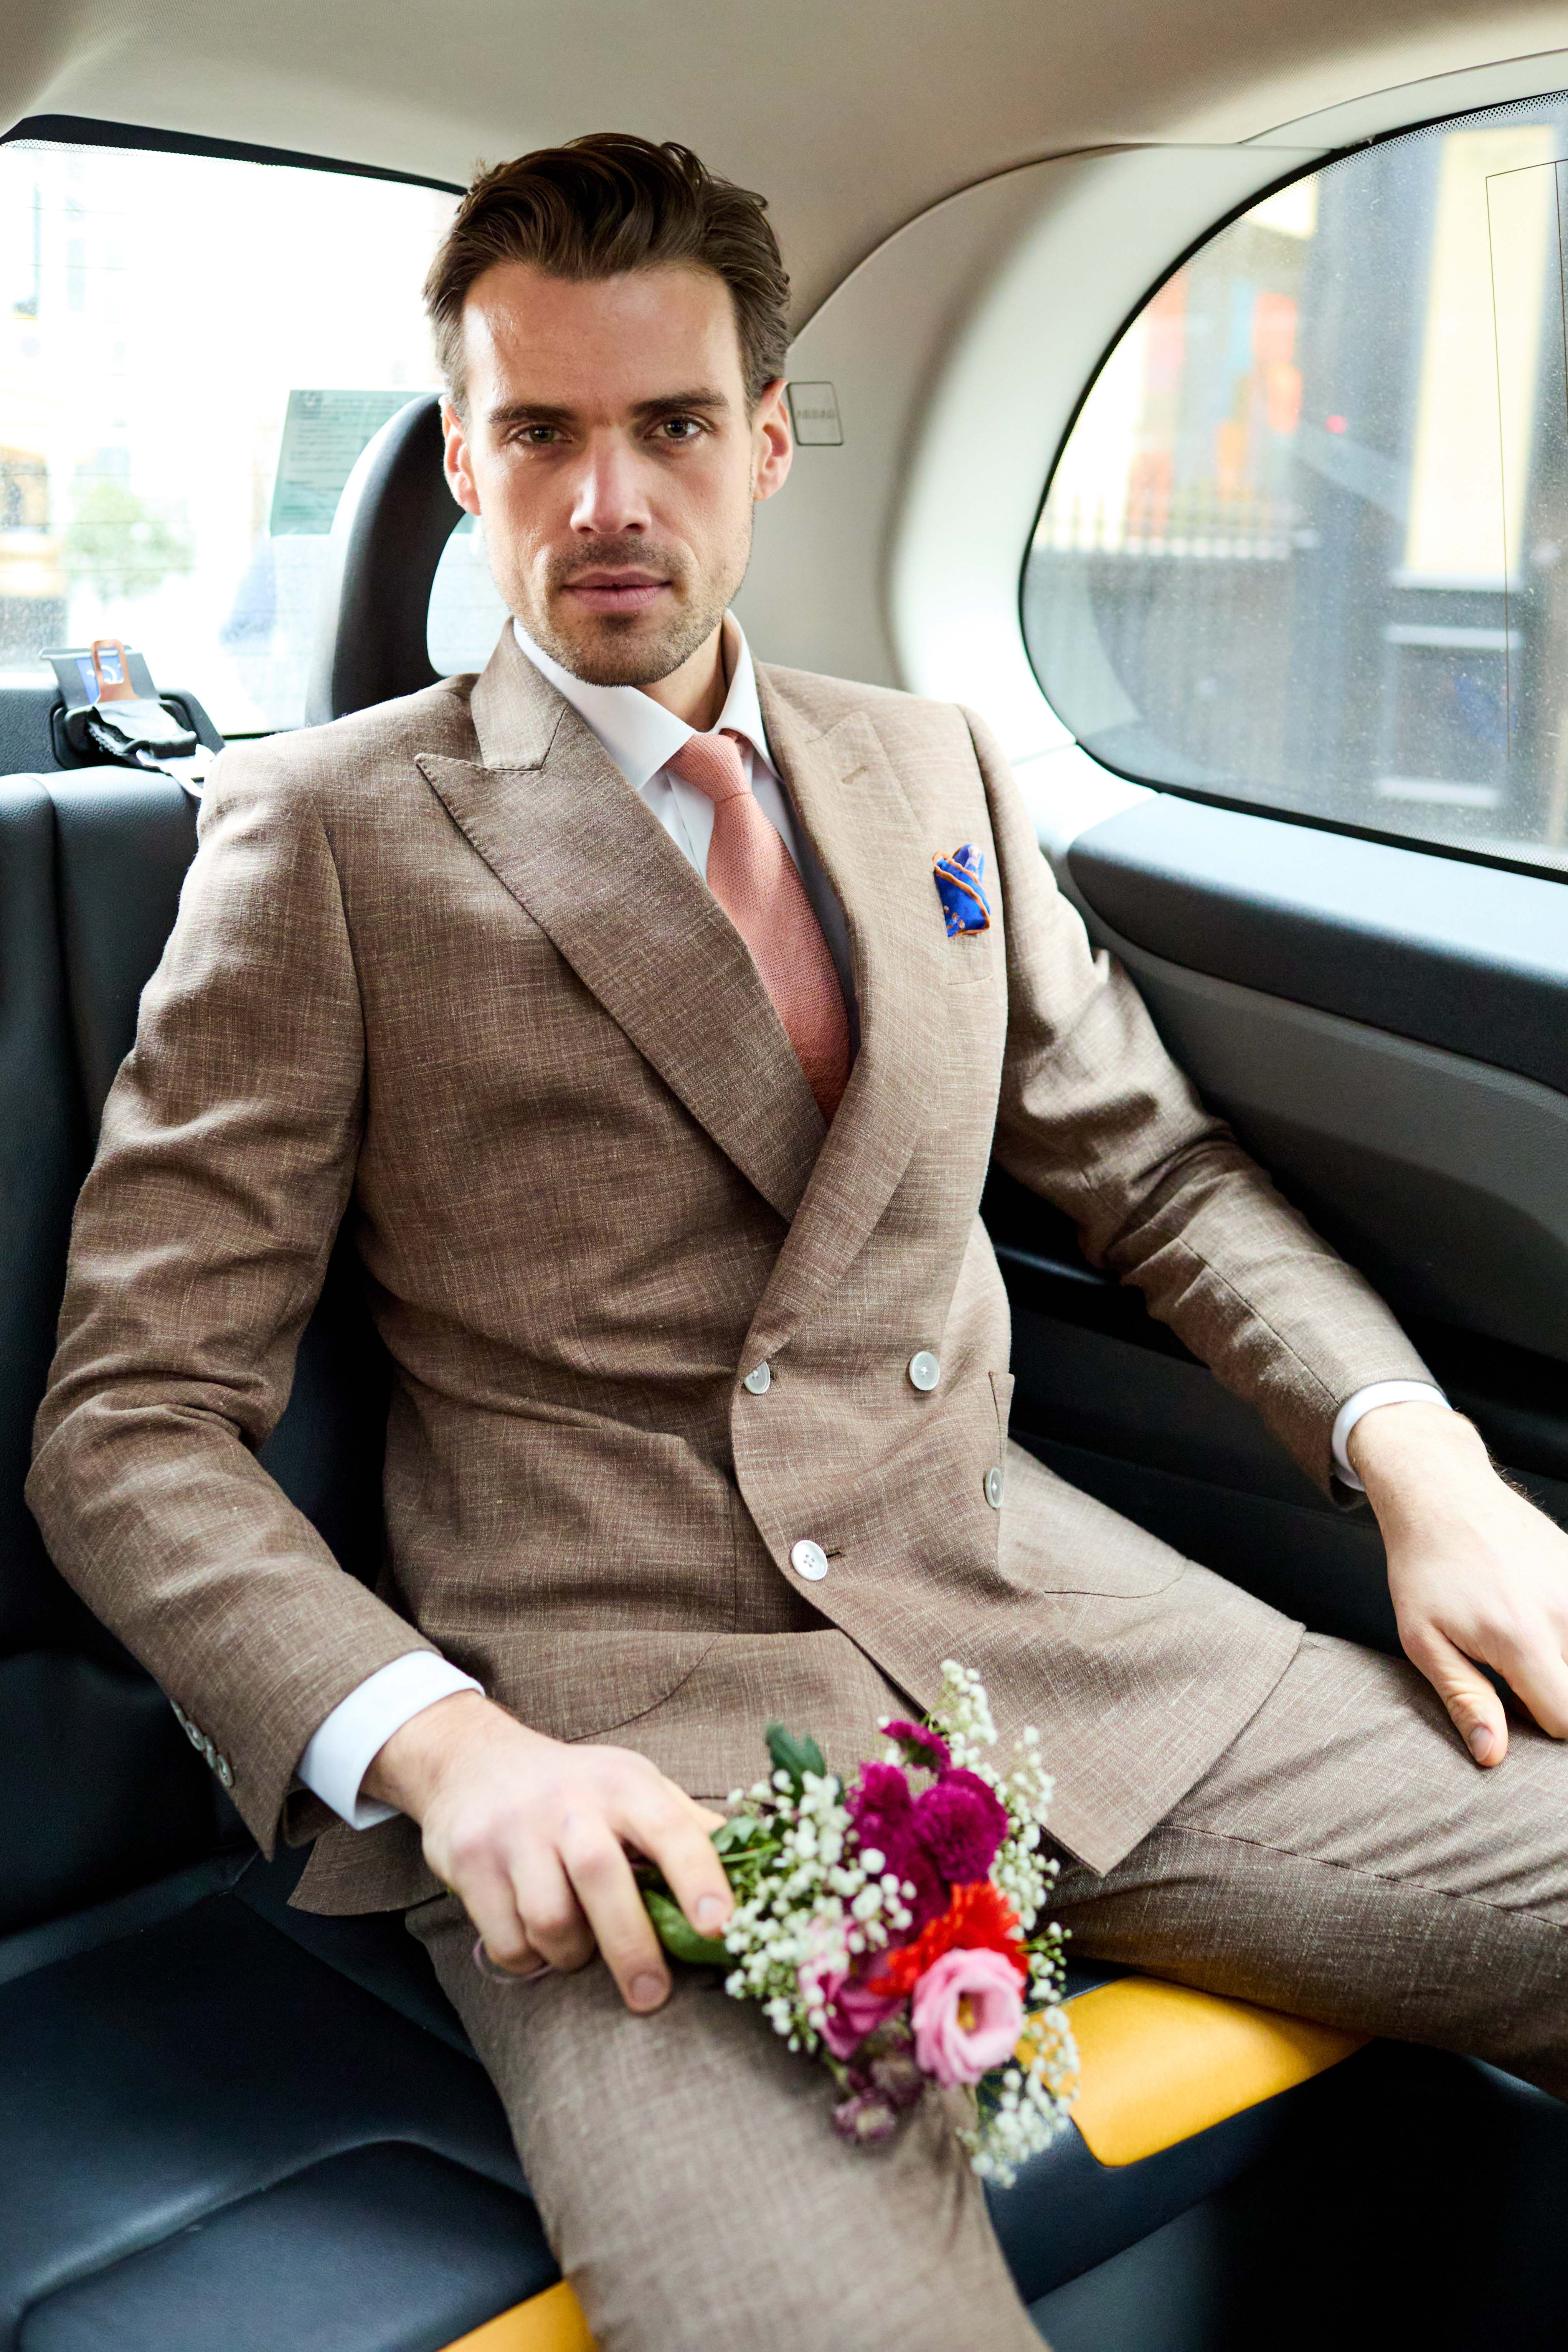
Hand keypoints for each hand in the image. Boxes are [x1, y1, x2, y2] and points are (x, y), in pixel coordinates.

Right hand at [365, 1692, 732, 2009]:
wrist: (473, 1762)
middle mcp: (568, 1802)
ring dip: (572, 1954)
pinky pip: (509, 1940)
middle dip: (632, 1946)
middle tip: (651, 1995)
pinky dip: (529, 1957)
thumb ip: (687, 1826)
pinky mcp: (470, 1862)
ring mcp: (514, 1831)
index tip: (720, 1926)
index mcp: (623, 1784)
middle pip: (603, 1878)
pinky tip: (536, 1939)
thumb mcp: (634, 1786)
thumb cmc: (575, 1787)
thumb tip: (756, 1867)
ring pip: (551, 1920)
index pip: (670, 1827)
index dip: (698, 1876)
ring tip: (579, 1947)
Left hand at [1350, 1401, 1567, 1765]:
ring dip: (1564, 1664)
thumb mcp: (1424, 1640)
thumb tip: (1493, 1756)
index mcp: (1520, 1638)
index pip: (1567, 1719)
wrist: (1443, 1494)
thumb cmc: (1425, 1568)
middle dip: (1558, 1698)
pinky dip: (1567, 1634)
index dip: (1544, 1728)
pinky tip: (1538, 1621)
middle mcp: (1565, 1612)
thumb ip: (1465, 1700)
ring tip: (1526, 1646)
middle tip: (1518, 1678)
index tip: (1515, 1710)